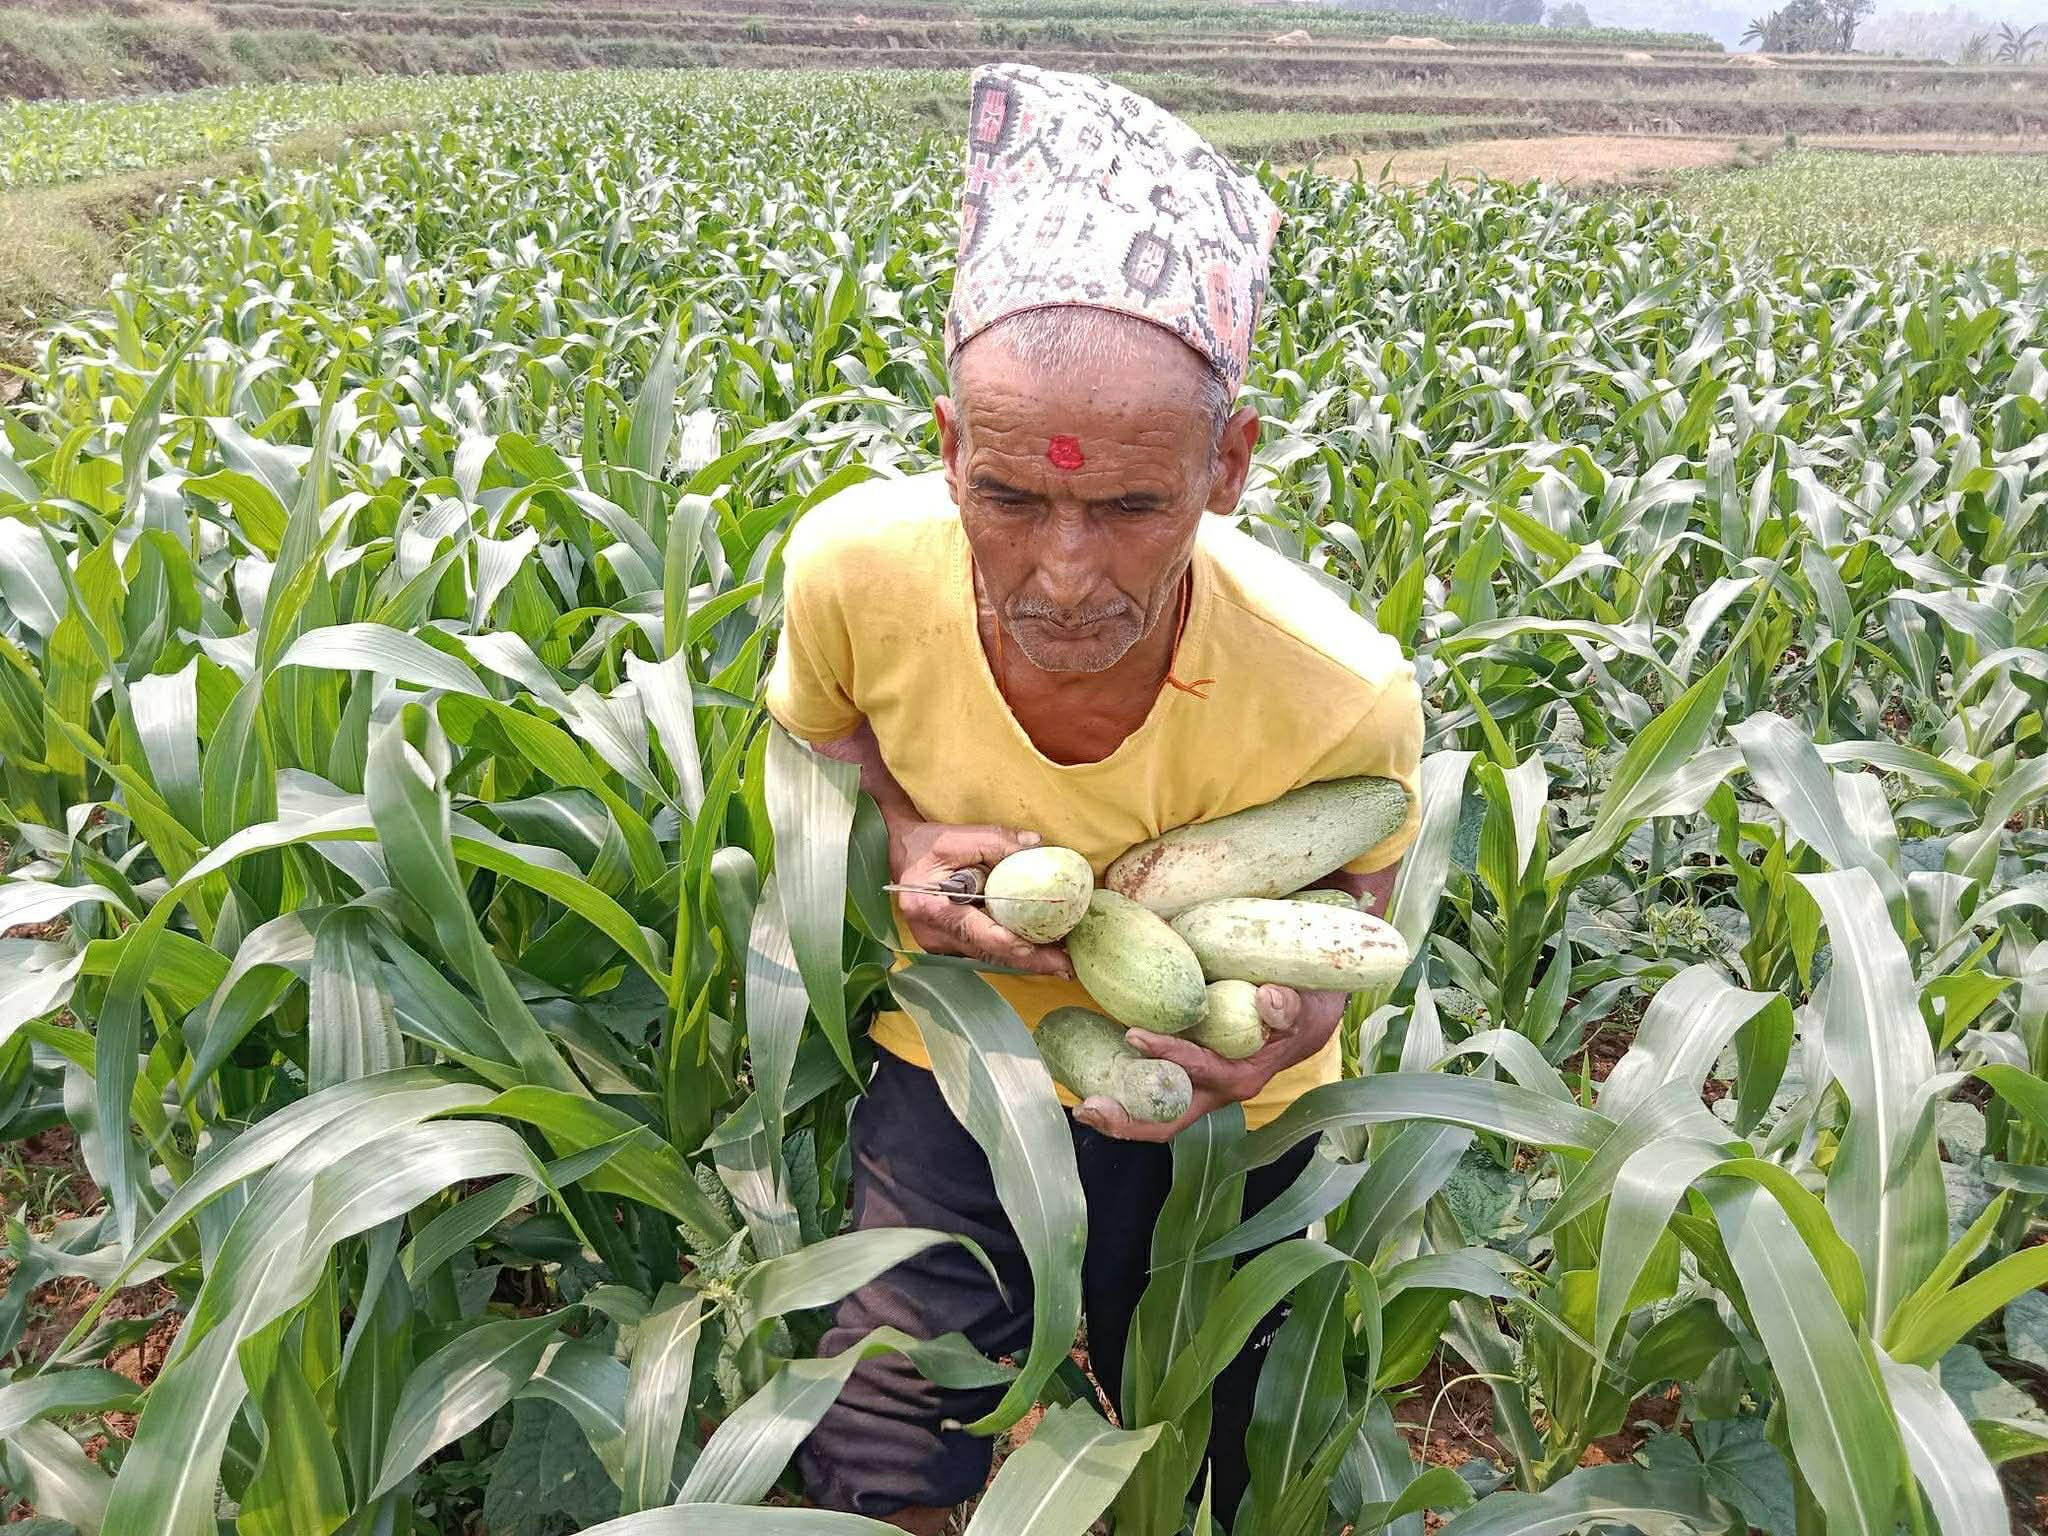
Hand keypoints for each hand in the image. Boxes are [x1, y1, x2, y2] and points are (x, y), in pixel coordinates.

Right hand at [889, 822, 1073, 977]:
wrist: (898, 853)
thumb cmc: (924, 845)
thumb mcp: (956, 837)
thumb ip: (995, 840)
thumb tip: (1036, 846)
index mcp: (931, 908)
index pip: (976, 931)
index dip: (1009, 942)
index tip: (1040, 950)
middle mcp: (933, 935)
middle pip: (988, 952)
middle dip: (1029, 960)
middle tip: (1066, 966)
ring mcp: (939, 944)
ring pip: (988, 956)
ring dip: (1025, 959)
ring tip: (1062, 961)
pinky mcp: (948, 945)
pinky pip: (984, 951)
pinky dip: (1011, 951)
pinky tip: (1041, 951)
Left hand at [1073, 984, 1345, 1141]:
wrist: (1308, 1021)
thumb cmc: (1302, 1009)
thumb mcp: (1302, 1005)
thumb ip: (1287, 1006)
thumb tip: (1270, 998)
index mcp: (1241, 1076)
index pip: (1199, 1071)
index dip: (1168, 1056)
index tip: (1134, 1035)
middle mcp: (1218, 1092)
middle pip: (1170, 1120)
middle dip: (1129, 1121)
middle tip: (1088, 1108)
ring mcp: (1201, 1091)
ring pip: (1158, 1116)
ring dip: (1121, 1114)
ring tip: (1082, 1105)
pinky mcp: (1189, 1082)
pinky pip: (1155, 1098)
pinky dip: (1126, 1092)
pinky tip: (1093, 1077)